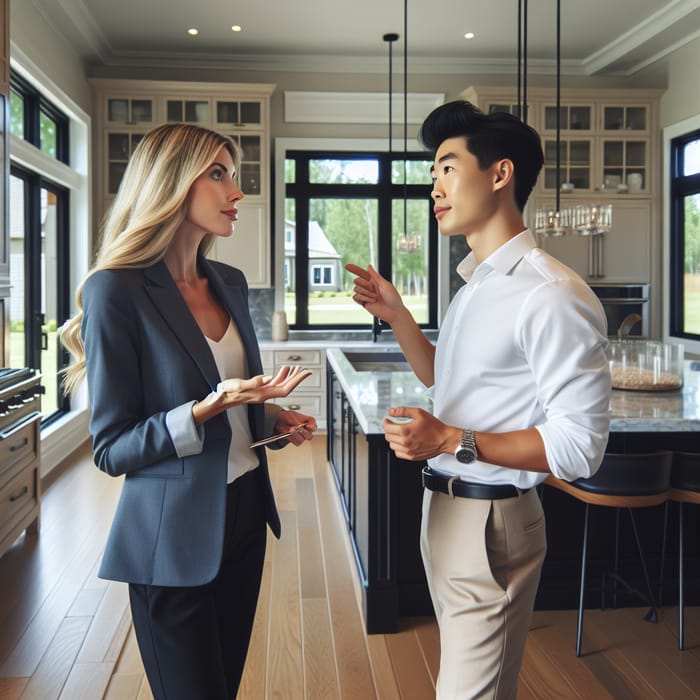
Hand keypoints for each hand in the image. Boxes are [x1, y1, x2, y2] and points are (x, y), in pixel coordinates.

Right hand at [193, 366, 311, 423]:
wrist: (221, 398)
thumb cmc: (227, 392)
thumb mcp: (238, 385)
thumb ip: (253, 382)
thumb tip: (268, 378)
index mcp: (263, 393)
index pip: (285, 388)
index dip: (297, 381)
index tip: (306, 373)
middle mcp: (265, 394)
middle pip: (287, 387)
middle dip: (298, 379)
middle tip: (306, 370)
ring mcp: (263, 392)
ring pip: (281, 385)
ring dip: (290, 377)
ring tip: (297, 368)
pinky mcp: (259, 389)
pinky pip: (274, 383)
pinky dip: (281, 376)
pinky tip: (283, 370)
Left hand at [274, 410, 316, 445]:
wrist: (278, 421)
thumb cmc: (286, 416)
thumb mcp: (291, 415)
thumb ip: (296, 421)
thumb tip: (299, 425)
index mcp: (307, 421)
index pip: (313, 424)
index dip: (312, 426)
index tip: (307, 426)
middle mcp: (305, 429)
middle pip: (309, 435)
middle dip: (304, 433)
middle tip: (298, 429)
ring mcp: (301, 435)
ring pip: (303, 439)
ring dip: (296, 436)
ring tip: (290, 430)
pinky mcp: (295, 439)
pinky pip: (297, 442)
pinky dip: (292, 439)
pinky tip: (289, 435)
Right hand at [345, 263, 405, 323]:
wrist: (393, 312)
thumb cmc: (393, 298)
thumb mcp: (385, 284)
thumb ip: (375, 276)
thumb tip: (369, 266)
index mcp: (375, 281)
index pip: (362, 273)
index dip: (355, 269)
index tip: (347, 266)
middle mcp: (369, 287)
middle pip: (357, 280)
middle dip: (364, 283)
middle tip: (372, 289)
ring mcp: (366, 295)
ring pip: (356, 289)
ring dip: (366, 293)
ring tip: (375, 298)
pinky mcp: (363, 303)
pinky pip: (355, 297)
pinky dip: (363, 298)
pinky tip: (371, 301)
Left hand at [382, 407, 459, 460]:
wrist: (444, 439)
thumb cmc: (434, 427)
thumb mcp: (419, 413)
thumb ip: (403, 411)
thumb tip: (391, 411)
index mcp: (405, 430)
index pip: (387, 427)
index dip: (386, 422)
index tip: (388, 420)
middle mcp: (405, 442)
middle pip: (388, 436)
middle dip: (389, 429)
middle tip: (394, 426)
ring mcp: (408, 451)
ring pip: (391, 445)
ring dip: (393, 439)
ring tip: (399, 434)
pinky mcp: (411, 456)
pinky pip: (398, 453)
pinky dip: (398, 448)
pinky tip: (403, 442)